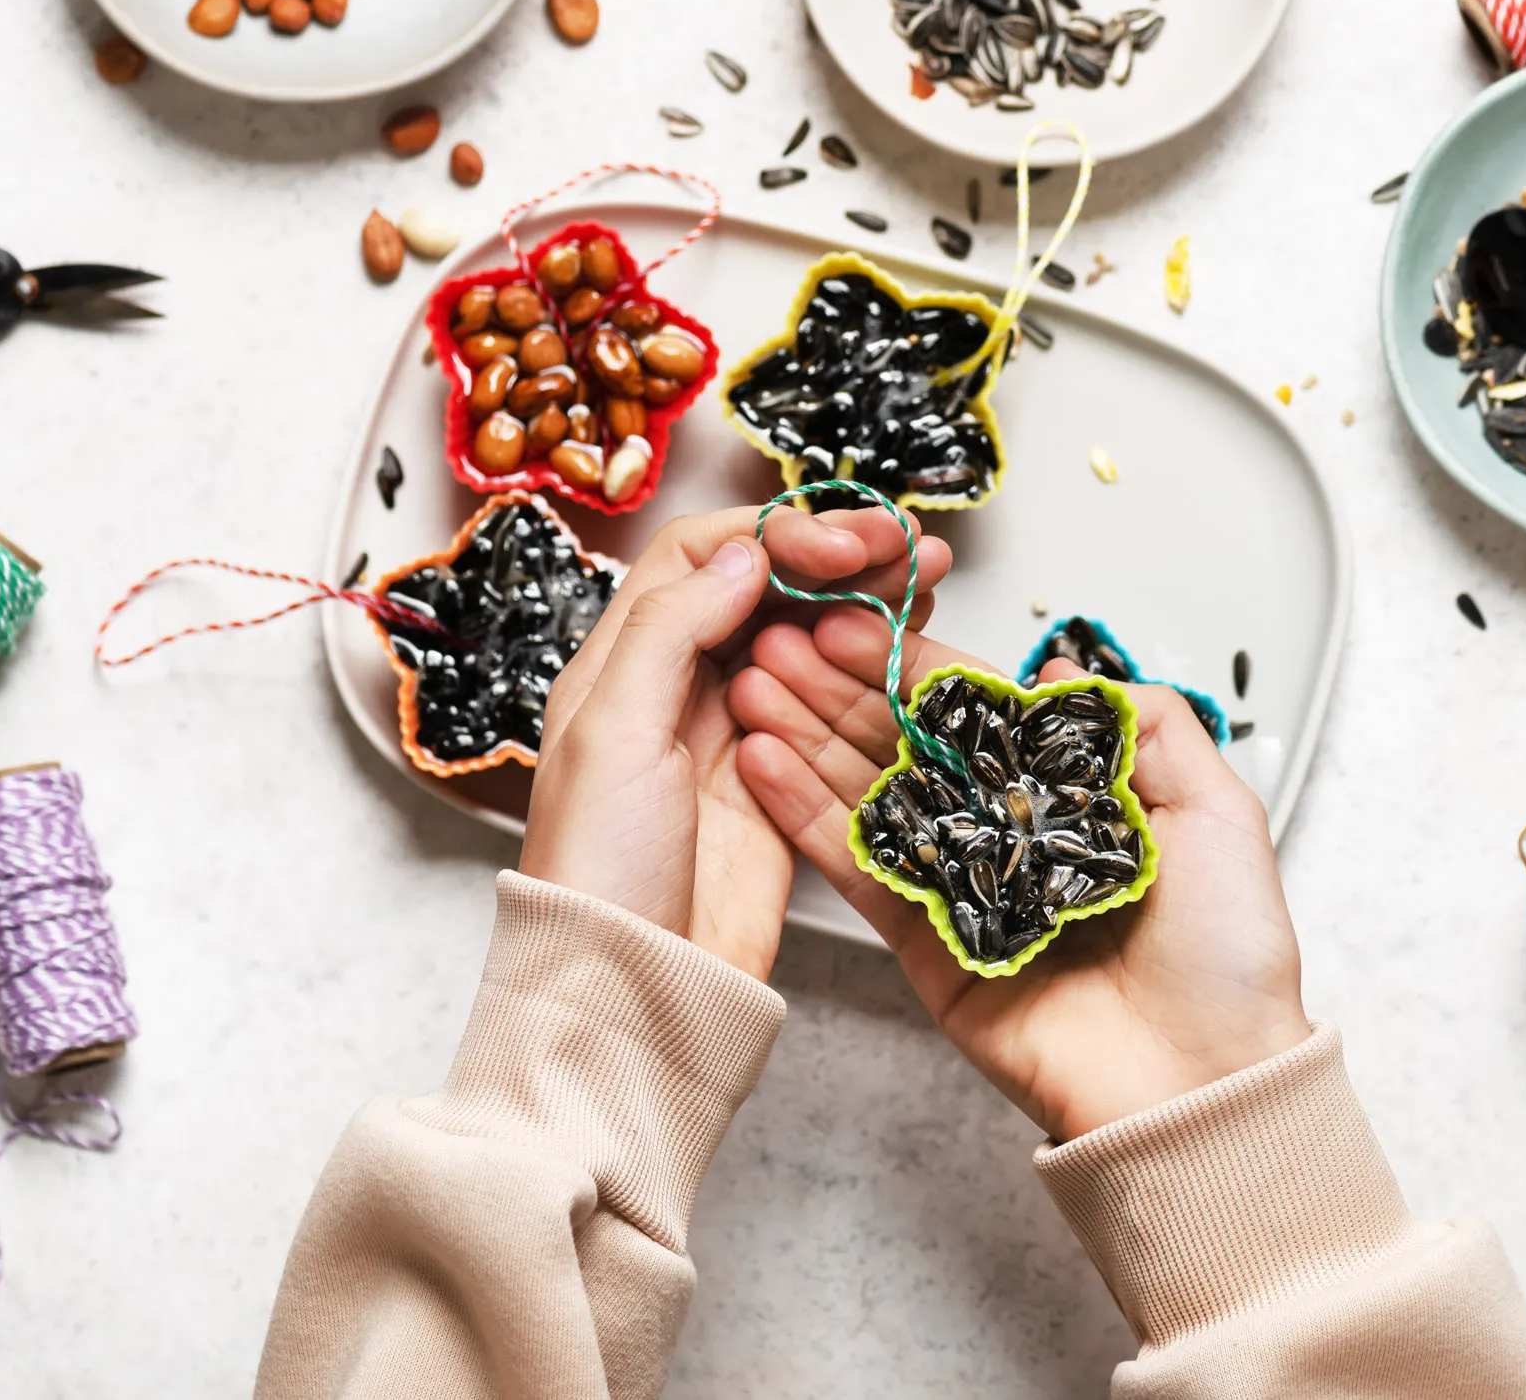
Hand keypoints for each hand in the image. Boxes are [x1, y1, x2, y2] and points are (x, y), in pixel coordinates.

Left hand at [519, 504, 950, 982]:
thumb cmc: (596, 871)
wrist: (631, 989)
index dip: (776, 536)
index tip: (841, 541)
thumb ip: (670, 632)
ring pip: (805, 640)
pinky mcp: (779, 784)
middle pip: (763, 592)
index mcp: (622, 665)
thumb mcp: (612, 735)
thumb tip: (744, 554)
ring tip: (929, 574)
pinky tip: (912, 639)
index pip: (702, 560)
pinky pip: (831, 705)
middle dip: (837, 556)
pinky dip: (871, 664)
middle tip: (908, 542)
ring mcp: (732, 735)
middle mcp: (677, 689)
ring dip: (864, 599)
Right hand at [728, 611, 1307, 1138]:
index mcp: (1070, 795)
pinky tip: (763, 762)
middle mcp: (1008, 834)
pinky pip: (858, 869)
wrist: (1204, 1081)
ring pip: (867, 795)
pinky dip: (805, 817)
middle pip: (905, 744)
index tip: (854, 619)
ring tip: (751, 684)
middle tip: (777, 641)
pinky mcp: (925, 946)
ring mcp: (960, 887)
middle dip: (838, 689)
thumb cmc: (1226, 957)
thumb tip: (1060, 670)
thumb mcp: (1215, 810)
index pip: (975, 711)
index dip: (910, 664)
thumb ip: (1146, 724)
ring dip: (805, 737)